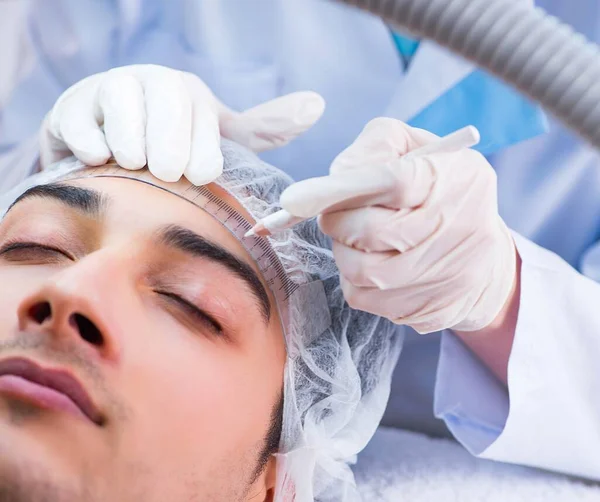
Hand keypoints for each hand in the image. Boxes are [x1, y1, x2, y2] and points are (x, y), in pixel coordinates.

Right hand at [40, 64, 324, 184]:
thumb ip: (263, 125)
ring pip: (121, 112)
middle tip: (168, 173)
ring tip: (136, 165)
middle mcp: (147, 82)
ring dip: (132, 147)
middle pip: (163, 103)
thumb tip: (318, 105)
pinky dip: (93, 149)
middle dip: (168, 145)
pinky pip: (79, 129)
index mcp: (185, 90)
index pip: (199, 112)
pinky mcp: (69, 111)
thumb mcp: (217, 130)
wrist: (104, 133)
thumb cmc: (172, 139)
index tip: (201, 176)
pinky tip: (101, 161)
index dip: (202, 148)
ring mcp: (105, 92)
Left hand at [281, 118, 516, 333]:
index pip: (392, 180)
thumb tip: (337, 174)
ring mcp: (441, 276)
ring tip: (360, 238)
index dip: (341, 188)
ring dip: (345, 250)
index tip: (294, 198)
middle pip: (368, 231)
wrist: (484, 262)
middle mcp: (454, 229)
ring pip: (359, 269)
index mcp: (452, 178)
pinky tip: (375, 262)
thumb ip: (377, 146)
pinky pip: (362, 295)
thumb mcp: (419, 149)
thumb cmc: (440, 193)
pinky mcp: (424, 310)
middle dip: (338, 220)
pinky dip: (356, 278)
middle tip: (338, 213)